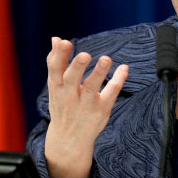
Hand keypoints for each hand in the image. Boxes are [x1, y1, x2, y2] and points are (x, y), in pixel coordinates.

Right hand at [44, 37, 127, 177]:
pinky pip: (110, 93)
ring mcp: (85, 104)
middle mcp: (69, 95)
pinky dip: (118, 80)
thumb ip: (56, 62)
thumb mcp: (55, 86)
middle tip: (86, 55)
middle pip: (71, 79)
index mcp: (56, 87)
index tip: (65, 42)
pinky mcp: (100, 110)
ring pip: (91, 88)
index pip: (54, 69)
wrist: (69, 139)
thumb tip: (56, 38)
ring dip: (99, 73)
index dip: (59, 55)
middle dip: (77, 66)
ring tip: (106, 59)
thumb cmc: (63, 105)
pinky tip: (123, 68)